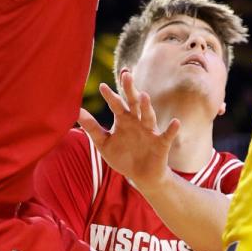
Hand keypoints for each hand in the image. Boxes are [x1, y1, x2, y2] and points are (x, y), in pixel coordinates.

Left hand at [78, 69, 179, 192]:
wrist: (142, 176)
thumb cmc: (123, 156)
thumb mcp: (104, 143)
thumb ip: (92, 127)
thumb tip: (76, 112)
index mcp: (124, 120)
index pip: (116, 104)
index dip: (109, 96)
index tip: (101, 86)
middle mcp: (137, 121)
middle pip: (133, 103)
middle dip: (130, 89)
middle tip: (126, 74)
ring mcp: (150, 131)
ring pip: (148, 116)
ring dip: (147, 106)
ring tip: (144, 96)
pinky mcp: (161, 143)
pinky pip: (167, 135)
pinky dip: (172, 129)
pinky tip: (175, 122)